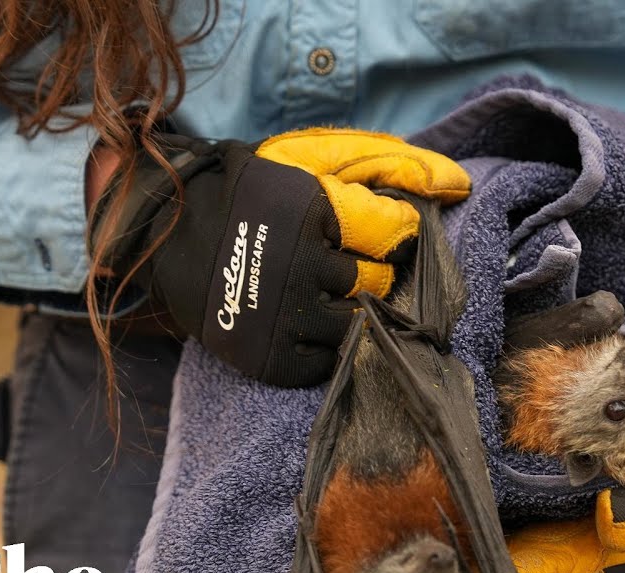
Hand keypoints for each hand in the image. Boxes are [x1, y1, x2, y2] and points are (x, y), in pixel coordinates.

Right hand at [90, 128, 469, 386]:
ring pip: (357, 324)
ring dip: (349, 309)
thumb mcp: (311, 159)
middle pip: (377, 283)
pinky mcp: (271, 358)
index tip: (373, 233)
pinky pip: (328, 361)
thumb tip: (459, 182)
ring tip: (320, 293)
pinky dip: (324, 345)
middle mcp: (301, 266)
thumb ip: (386, 163)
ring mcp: (284, 316)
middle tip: (339, 264)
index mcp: (313, 210)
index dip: (390, 233)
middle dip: (368, 272)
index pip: (394, 234)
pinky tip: (304, 322)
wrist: (164, 235)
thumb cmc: (252, 193)